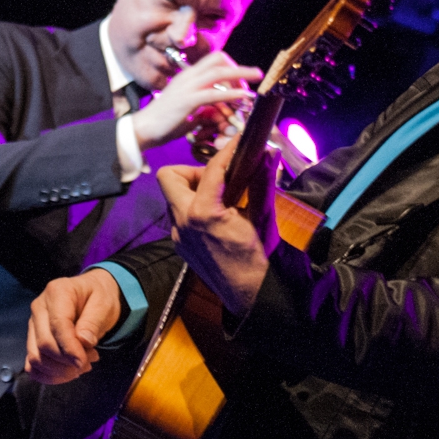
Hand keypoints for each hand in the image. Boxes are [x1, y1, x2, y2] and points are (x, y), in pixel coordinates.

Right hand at [24, 269, 122, 384]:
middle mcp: (39, 307)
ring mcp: (33, 324)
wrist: (92, 295)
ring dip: (59, 370)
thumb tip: (83, 342)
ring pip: (36, 358)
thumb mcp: (104, 305)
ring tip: (81, 365)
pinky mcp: (32, 339)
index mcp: (57, 292)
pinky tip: (66, 373)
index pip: (58, 325)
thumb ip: (93, 322)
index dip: (70, 348)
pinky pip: (32, 365)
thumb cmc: (99, 297)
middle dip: (67, 361)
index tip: (84, 362)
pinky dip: (48, 375)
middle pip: (44, 344)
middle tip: (89, 361)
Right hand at [132, 52, 260, 150]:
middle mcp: (188, 77)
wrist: (143, 129)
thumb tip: (221, 113)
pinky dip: (232, 93)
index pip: (213, 60)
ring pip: (219, 72)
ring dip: (241, 75)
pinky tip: (243, 97)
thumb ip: (205, 109)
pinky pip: (214, 93)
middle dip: (239, 67)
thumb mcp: (189, 111)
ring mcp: (187, 87)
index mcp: (187, 76)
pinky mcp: (188, 101)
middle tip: (252, 79)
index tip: (242, 80)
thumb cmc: (164, 122)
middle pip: (219, 60)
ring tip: (255, 80)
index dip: (231, 66)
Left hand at [156, 136, 278, 314]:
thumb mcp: (262, 217)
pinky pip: (179, 216)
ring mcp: (178, 235)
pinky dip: (194, 208)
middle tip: (219, 178)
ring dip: (193, 190)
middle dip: (192, 170)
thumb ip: (262, 182)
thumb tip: (268, 153)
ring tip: (221, 197)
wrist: (250, 295)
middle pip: (169, 177)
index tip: (240, 142)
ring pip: (173, 197)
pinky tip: (217, 217)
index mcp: (204, 213)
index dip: (228, 151)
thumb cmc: (258, 259)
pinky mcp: (180, 245)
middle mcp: (183, 222)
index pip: (211, 169)